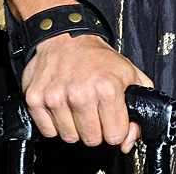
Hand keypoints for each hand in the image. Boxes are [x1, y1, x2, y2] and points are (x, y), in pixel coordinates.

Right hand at [8, 0, 151, 152]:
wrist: (66, 35)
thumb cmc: (96, 56)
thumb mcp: (128, 72)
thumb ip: (139, 104)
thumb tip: (129, 138)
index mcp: (107, 88)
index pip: (115, 135)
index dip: (115, 128)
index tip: (111, 118)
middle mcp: (81, 94)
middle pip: (92, 140)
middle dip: (95, 128)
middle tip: (93, 108)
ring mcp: (56, 97)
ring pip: (70, 137)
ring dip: (74, 126)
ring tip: (77, 104)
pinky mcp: (36, 99)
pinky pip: (48, 131)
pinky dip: (55, 123)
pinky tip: (62, 105)